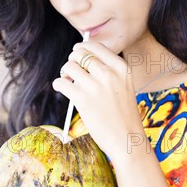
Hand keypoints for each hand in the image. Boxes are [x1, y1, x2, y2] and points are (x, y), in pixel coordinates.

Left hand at [52, 41, 143, 158]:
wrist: (127, 139)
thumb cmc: (123, 114)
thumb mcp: (124, 85)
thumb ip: (107, 70)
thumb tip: (80, 56)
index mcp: (121, 67)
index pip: (94, 46)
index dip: (82, 49)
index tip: (77, 55)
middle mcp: (109, 73)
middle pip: (79, 53)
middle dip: (72, 60)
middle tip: (72, 72)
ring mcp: (95, 86)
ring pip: (68, 66)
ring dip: (64, 73)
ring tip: (68, 82)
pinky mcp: (82, 100)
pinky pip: (61, 83)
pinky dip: (58, 84)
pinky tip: (62, 89)